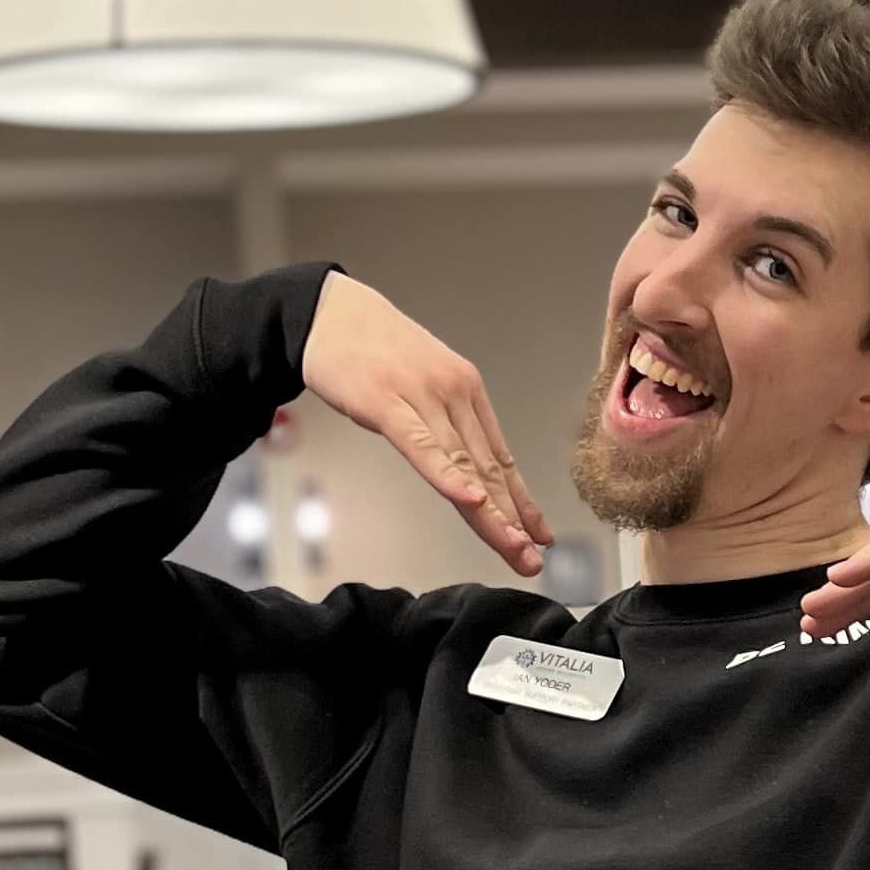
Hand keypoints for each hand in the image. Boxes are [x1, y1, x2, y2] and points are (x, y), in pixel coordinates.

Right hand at [302, 270, 553, 576]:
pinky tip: (470, 500)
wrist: (328, 311)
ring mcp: (424, 397)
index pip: (500, 459)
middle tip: (534, 558)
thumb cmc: (372, 351)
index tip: (540, 535)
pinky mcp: (388, 403)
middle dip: (515, 519)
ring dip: (491, 512)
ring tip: (514, 546)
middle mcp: (455, 394)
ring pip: (464, 465)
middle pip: (489, 469)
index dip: (522, 502)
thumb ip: (442, 426)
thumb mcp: (420, 387)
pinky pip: (423, 448)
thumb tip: (464, 469)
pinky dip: (449, 477)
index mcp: (467, 393)